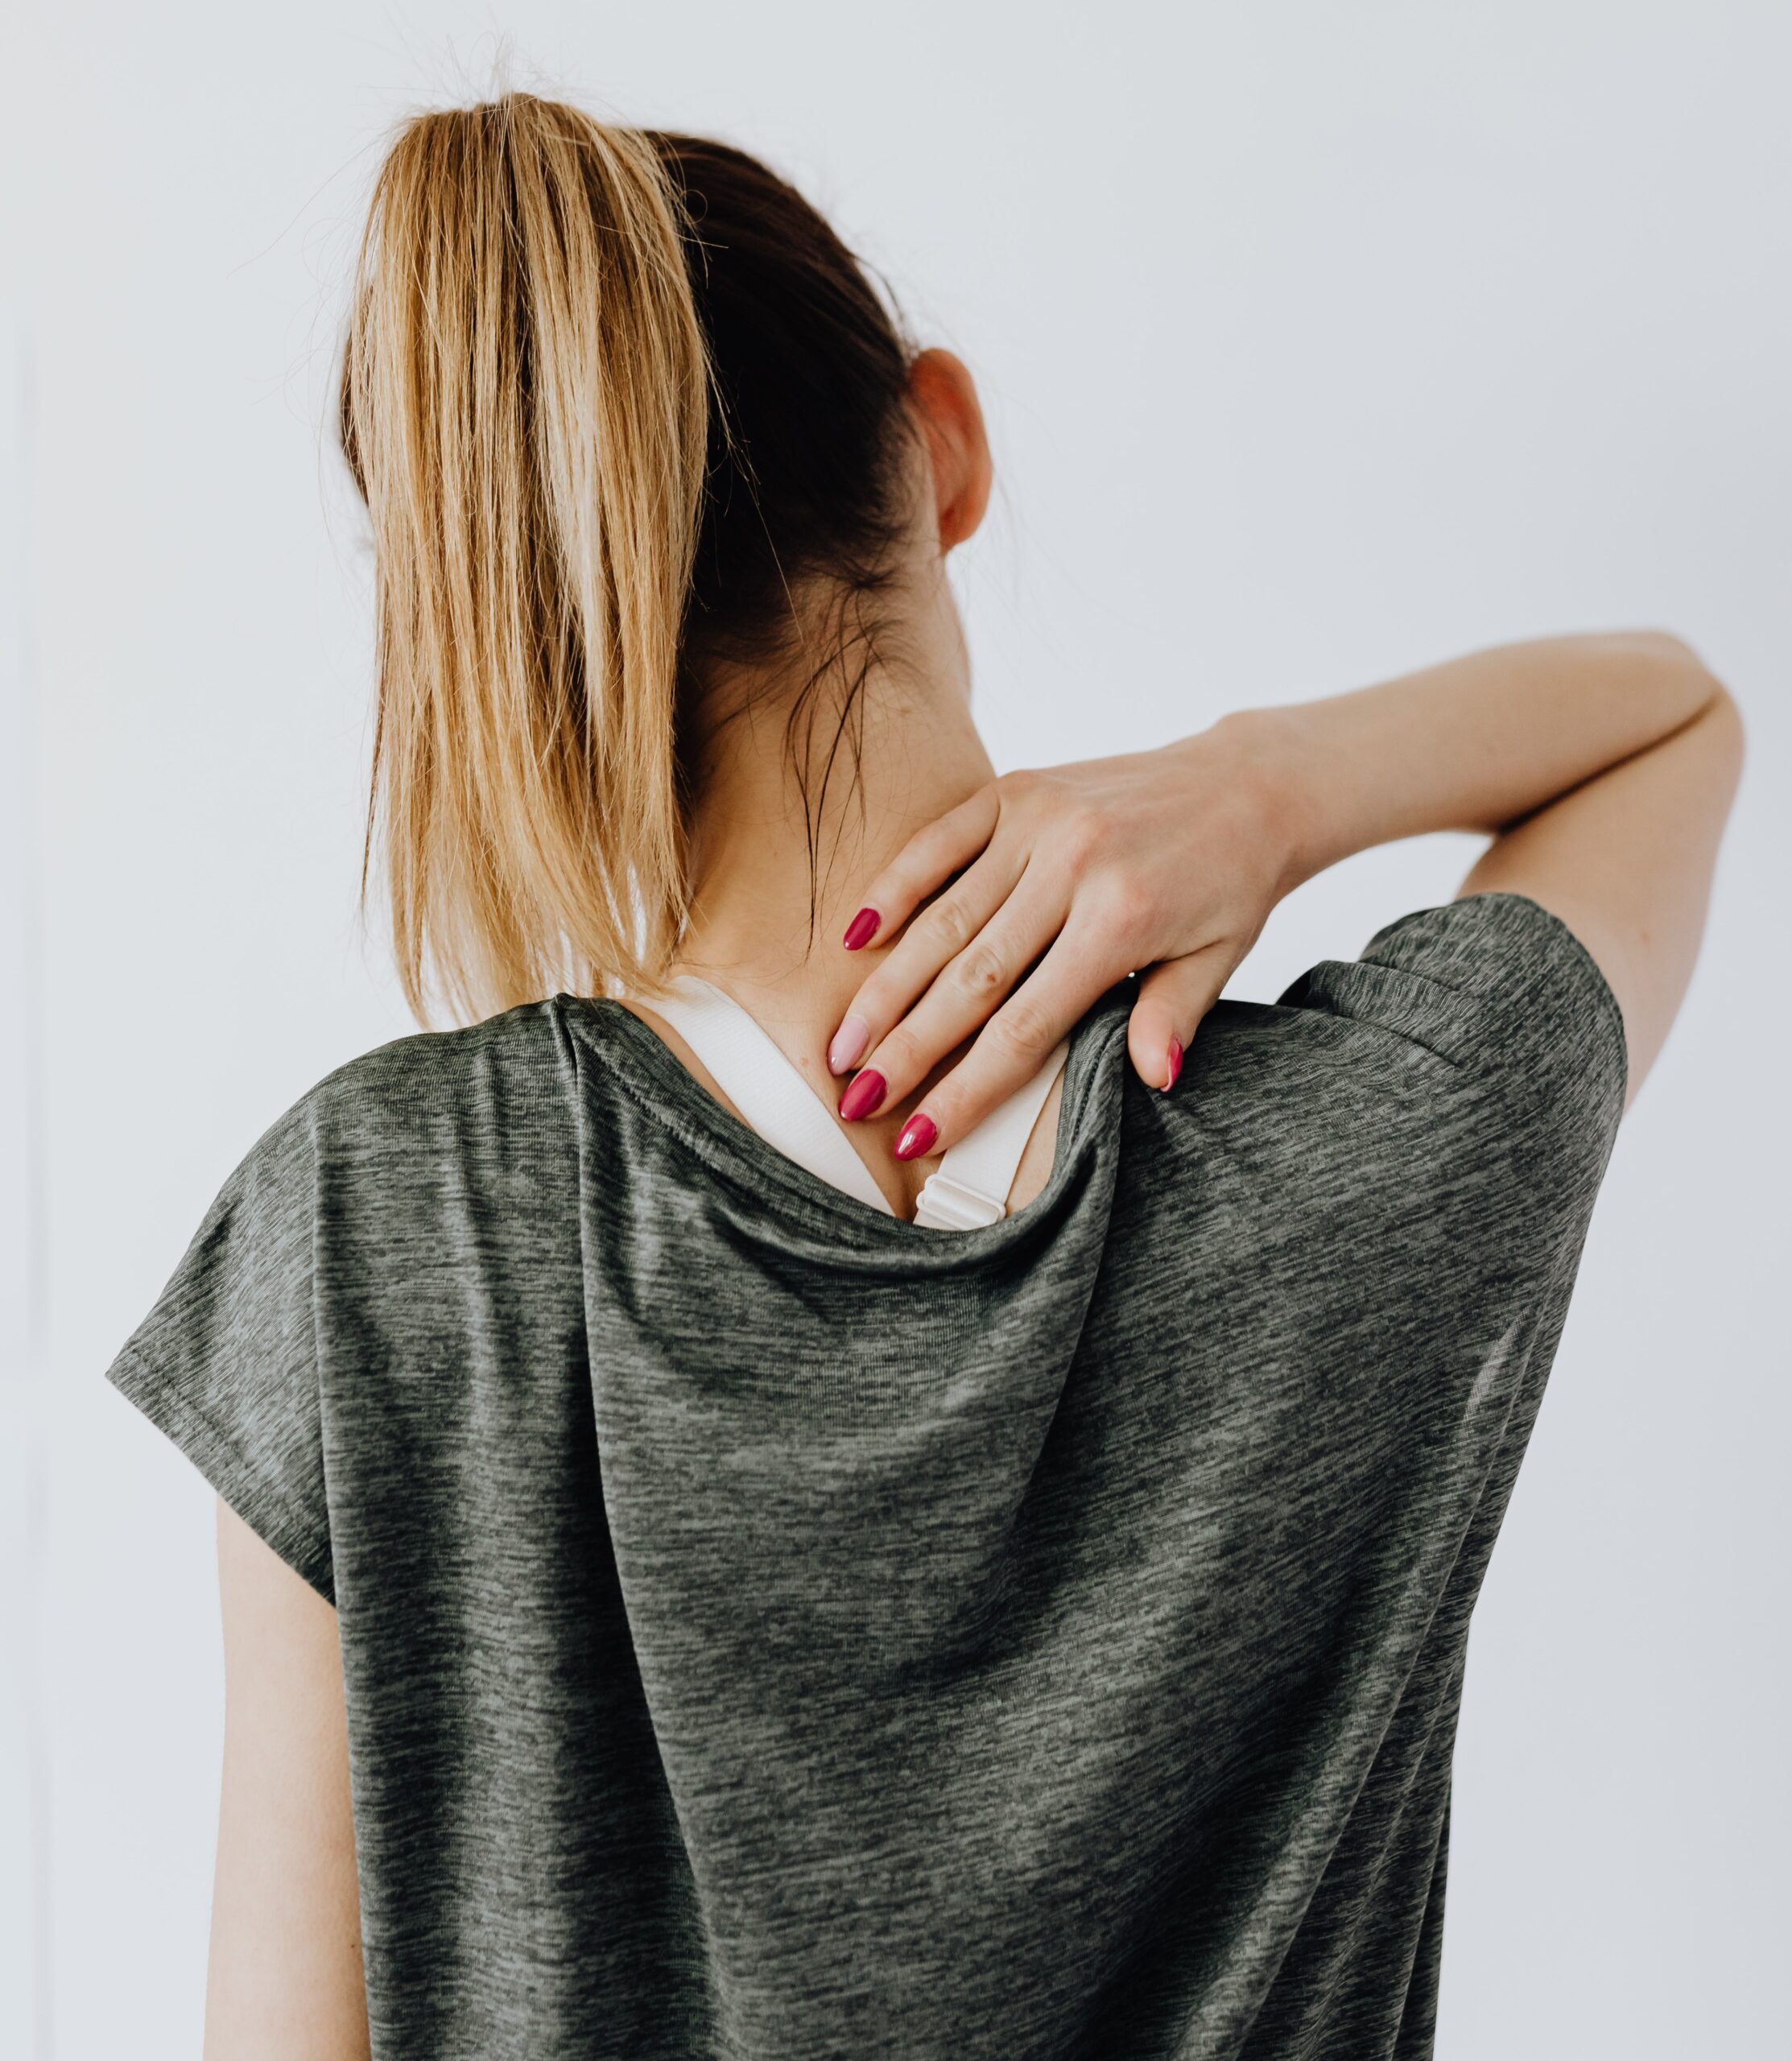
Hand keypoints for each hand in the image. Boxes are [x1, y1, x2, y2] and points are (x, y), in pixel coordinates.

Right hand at [827, 712, 1297, 1155]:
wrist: (1247, 783)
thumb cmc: (1229, 884)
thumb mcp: (1219, 959)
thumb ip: (1172, 1017)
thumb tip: (1150, 1081)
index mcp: (1123, 921)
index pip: (1027, 1026)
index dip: (967, 1086)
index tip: (918, 1134)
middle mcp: (1072, 867)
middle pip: (969, 979)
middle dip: (906, 1048)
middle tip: (854, 1099)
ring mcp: (1038, 823)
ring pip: (943, 919)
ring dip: (886, 987)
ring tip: (843, 1044)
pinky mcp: (1018, 790)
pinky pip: (939, 843)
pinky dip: (893, 888)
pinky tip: (853, 938)